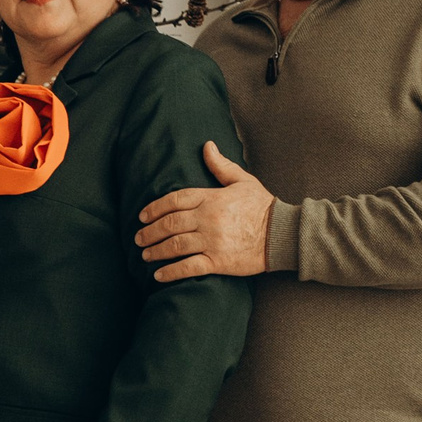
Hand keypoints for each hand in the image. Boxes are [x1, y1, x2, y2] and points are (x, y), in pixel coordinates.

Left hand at [134, 140, 273, 281]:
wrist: (282, 234)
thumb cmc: (263, 206)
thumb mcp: (242, 181)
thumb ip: (221, 166)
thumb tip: (207, 145)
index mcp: (211, 198)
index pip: (175, 200)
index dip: (155, 208)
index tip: (142, 216)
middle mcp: (208, 219)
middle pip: (170, 224)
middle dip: (150, 231)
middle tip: (139, 238)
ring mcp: (212, 241)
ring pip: (175, 245)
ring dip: (156, 251)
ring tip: (145, 255)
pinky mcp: (218, 262)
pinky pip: (189, 267)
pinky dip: (171, 272)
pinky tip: (159, 276)